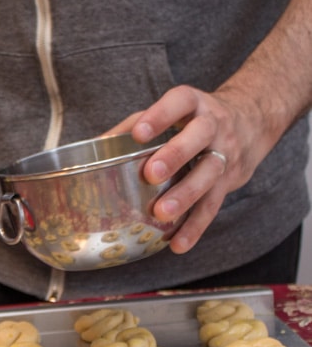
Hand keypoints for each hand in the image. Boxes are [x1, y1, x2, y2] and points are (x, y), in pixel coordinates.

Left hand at [113, 82, 270, 253]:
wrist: (251, 123)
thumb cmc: (193, 120)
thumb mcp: (171, 112)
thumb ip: (134, 125)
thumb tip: (95, 144)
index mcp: (193, 104)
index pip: (179, 102)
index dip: (160, 116)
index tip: (138, 133)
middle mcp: (214, 125)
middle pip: (200, 136)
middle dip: (176, 155)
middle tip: (152, 174)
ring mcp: (225, 153)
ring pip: (209, 173)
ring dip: (186, 195)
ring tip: (163, 214)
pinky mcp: (229, 181)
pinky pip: (213, 205)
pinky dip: (195, 226)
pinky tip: (178, 244)